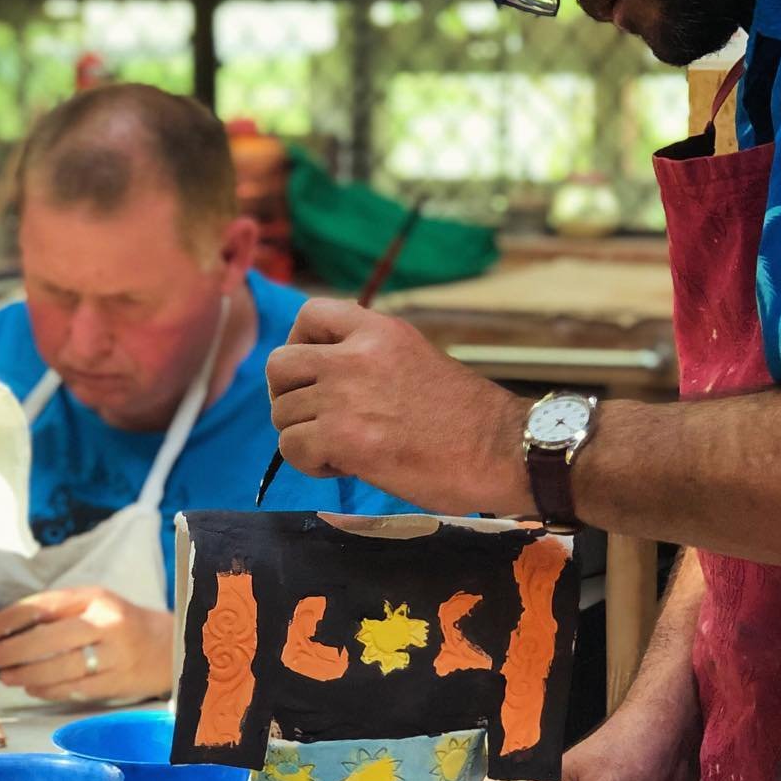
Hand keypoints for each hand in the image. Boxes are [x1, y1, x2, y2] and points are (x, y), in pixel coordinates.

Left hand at [0, 587, 173, 702]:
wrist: (169, 646)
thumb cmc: (122, 625)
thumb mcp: (96, 606)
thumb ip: (57, 614)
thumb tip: (3, 629)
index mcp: (97, 599)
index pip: (43, 606)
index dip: (7, 620)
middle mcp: (107, 623)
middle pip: (49, 638)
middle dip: (12, 650)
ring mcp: (114, 655)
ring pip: (60, 668)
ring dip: (26, 674)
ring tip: (7, 677)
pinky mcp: (117, 681)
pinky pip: (74, 689)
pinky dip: (48, 690)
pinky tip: (34, 687)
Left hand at [266, 299, 531, 513]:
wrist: (502, 450)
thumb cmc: (469, 418)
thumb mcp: (416, 360)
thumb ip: (370, 359)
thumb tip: (324, 381)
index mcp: (380, 330)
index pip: (309, 314)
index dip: (299, 344)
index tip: (316, 373)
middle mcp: (356, 354)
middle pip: (279, 365)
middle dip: (288, 396)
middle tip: (316, 419)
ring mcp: (346, 395)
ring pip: (282, 414)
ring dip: (303, 436)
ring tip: (342, 448)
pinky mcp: (344, 437)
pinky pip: (291, 449)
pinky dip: (311, 464)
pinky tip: (344, 466)